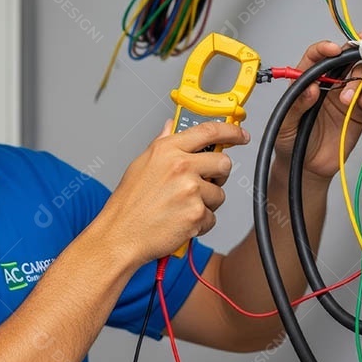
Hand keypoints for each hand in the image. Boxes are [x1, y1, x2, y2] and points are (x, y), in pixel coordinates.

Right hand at [100, 121, 249, 265]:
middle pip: (223, 163)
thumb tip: (171, 126)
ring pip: (219, 194)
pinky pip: (212, 217)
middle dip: (218, 174)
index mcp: (167, 150)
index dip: (230, 131)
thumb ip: (162, 143)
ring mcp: (190, 191)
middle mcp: (180, 166)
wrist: (121, 235)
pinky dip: (200, 223)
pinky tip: (180, 222)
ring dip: (206, 203)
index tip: (240, 134)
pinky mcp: (196, 215)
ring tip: (181, 207)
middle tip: (203, 183)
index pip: (208, 131)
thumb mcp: (141, 164)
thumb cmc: (129, 203)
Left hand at [272, 32, 361, 183]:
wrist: (307, 167)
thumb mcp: (285, 124)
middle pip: (343, 59)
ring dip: (360, 78)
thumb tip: (310, 88)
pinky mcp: (359, 111)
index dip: (325, 49)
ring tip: (349, 98)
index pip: (316, 57)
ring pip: (360, 74)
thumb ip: (296, 105)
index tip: (333, 50)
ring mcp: (345, 95)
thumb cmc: (290, 141)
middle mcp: (327, 83)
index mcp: (306, 80)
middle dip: (355, 49)